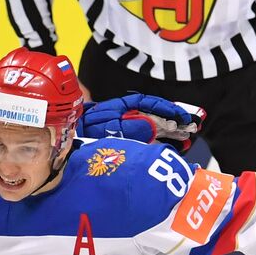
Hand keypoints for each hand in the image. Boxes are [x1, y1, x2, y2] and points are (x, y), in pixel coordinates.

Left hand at [78, 94, 202, 149]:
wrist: (63, 151)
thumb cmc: (82, 134)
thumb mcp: (107, 127)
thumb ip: (130, 126)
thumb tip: (155, 126)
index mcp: (118, 108)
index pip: (147, 103)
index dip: (165, 107)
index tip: (180, 115)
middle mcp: (123, 118)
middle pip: (153, 116)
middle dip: (173, 121)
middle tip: (192, 128)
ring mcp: (123, 133)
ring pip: (152, 131)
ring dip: (170, 134)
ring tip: (187, 139)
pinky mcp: (123, 147)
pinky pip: (145, 144)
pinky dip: (158, 147)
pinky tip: (170, 150)